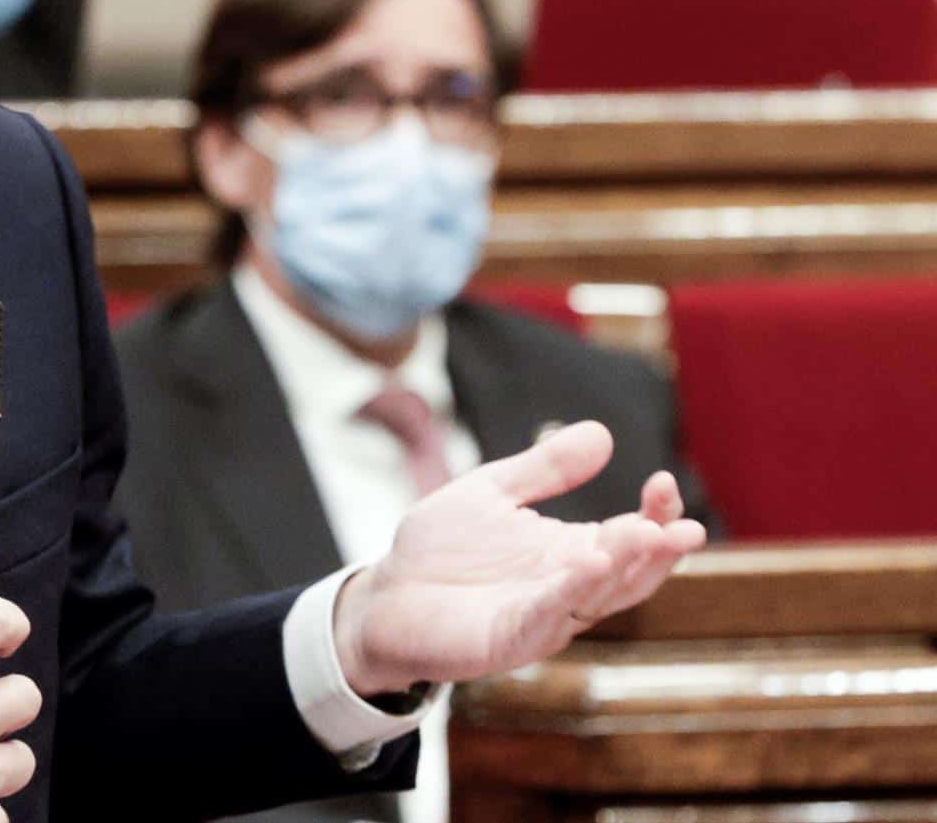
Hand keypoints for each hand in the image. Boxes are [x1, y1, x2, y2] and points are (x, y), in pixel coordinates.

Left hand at [334, 420, 707, 695]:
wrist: (386, 596)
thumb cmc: (442, 549)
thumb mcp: (495, 492)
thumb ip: (546, 468)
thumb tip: (602, 432)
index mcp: (572, 553)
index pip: (630, 535)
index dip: (654, 514)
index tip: (663, 481)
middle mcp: (568, 589)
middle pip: (628, 573)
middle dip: (657, 550)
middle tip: (685, 528)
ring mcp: (543, 617)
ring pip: (597, 598)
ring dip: (624, 569)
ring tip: (645, 536)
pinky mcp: (508, 639)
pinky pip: (545, 615)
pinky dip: (570, 590)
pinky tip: (589, 562)